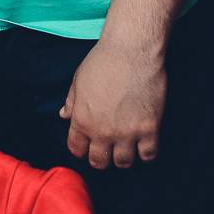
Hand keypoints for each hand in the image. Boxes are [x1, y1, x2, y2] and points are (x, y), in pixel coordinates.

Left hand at [60, 39, 165, 169]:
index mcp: (82, 119)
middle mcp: (102, 131)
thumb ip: (72, 101)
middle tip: (107, 150)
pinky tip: (144, 142)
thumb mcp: (79, 79)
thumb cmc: (103, 60)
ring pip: (124, 162)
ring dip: (123, 157)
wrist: (132, 50)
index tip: (87, 147)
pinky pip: (148, 155)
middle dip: (101, 158)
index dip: (81, 150)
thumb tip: (64, 115)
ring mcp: (127, 133)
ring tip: (125, 146)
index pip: (76, 150)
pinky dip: (146, 152)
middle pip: (99, 162)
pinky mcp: (149, 129)